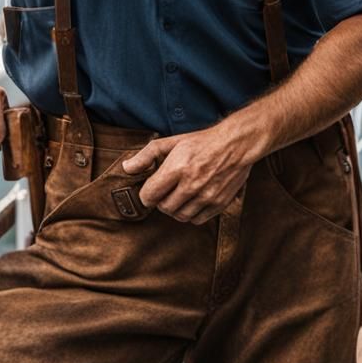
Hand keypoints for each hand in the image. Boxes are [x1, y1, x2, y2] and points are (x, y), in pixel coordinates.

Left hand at [121, 122, 255, 224]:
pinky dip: (190, 214)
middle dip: (160, 201)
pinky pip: (197, 220)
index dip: (146, 194)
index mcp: (177, 168)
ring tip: (177, 196)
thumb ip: (146, 155)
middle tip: (165, 191)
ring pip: (180, 216)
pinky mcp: (219, 203)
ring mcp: (207, 196)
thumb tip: (127, 168)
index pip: (150, 195)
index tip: (150, 189)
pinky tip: (191, 201)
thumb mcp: (171, 142)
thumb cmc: (200, 142)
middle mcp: (192, 184)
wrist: (235, 144)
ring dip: (174, 209)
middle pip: (164, 207)